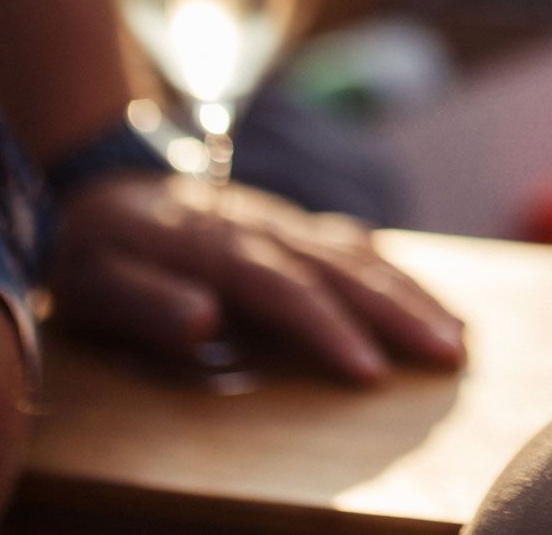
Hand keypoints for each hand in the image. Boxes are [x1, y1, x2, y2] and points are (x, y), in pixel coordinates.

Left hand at [49, 174, 465, 383]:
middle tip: (449, 355)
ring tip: (460, 336)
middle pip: (343, 268)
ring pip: (362, 255)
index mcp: (215, 243)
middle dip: (400, 313)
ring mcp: (287, 222)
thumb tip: (204, 321)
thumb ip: (141, 301)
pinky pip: (359, 246)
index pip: (284, 288)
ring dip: (413, 295)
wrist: (105, 179)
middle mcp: (264, 227)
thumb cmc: (95, 249)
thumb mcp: (92, 280)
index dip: (329, 329)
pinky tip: (431, 299)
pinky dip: (400, 272)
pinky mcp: (297, 225)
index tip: (370, 372)